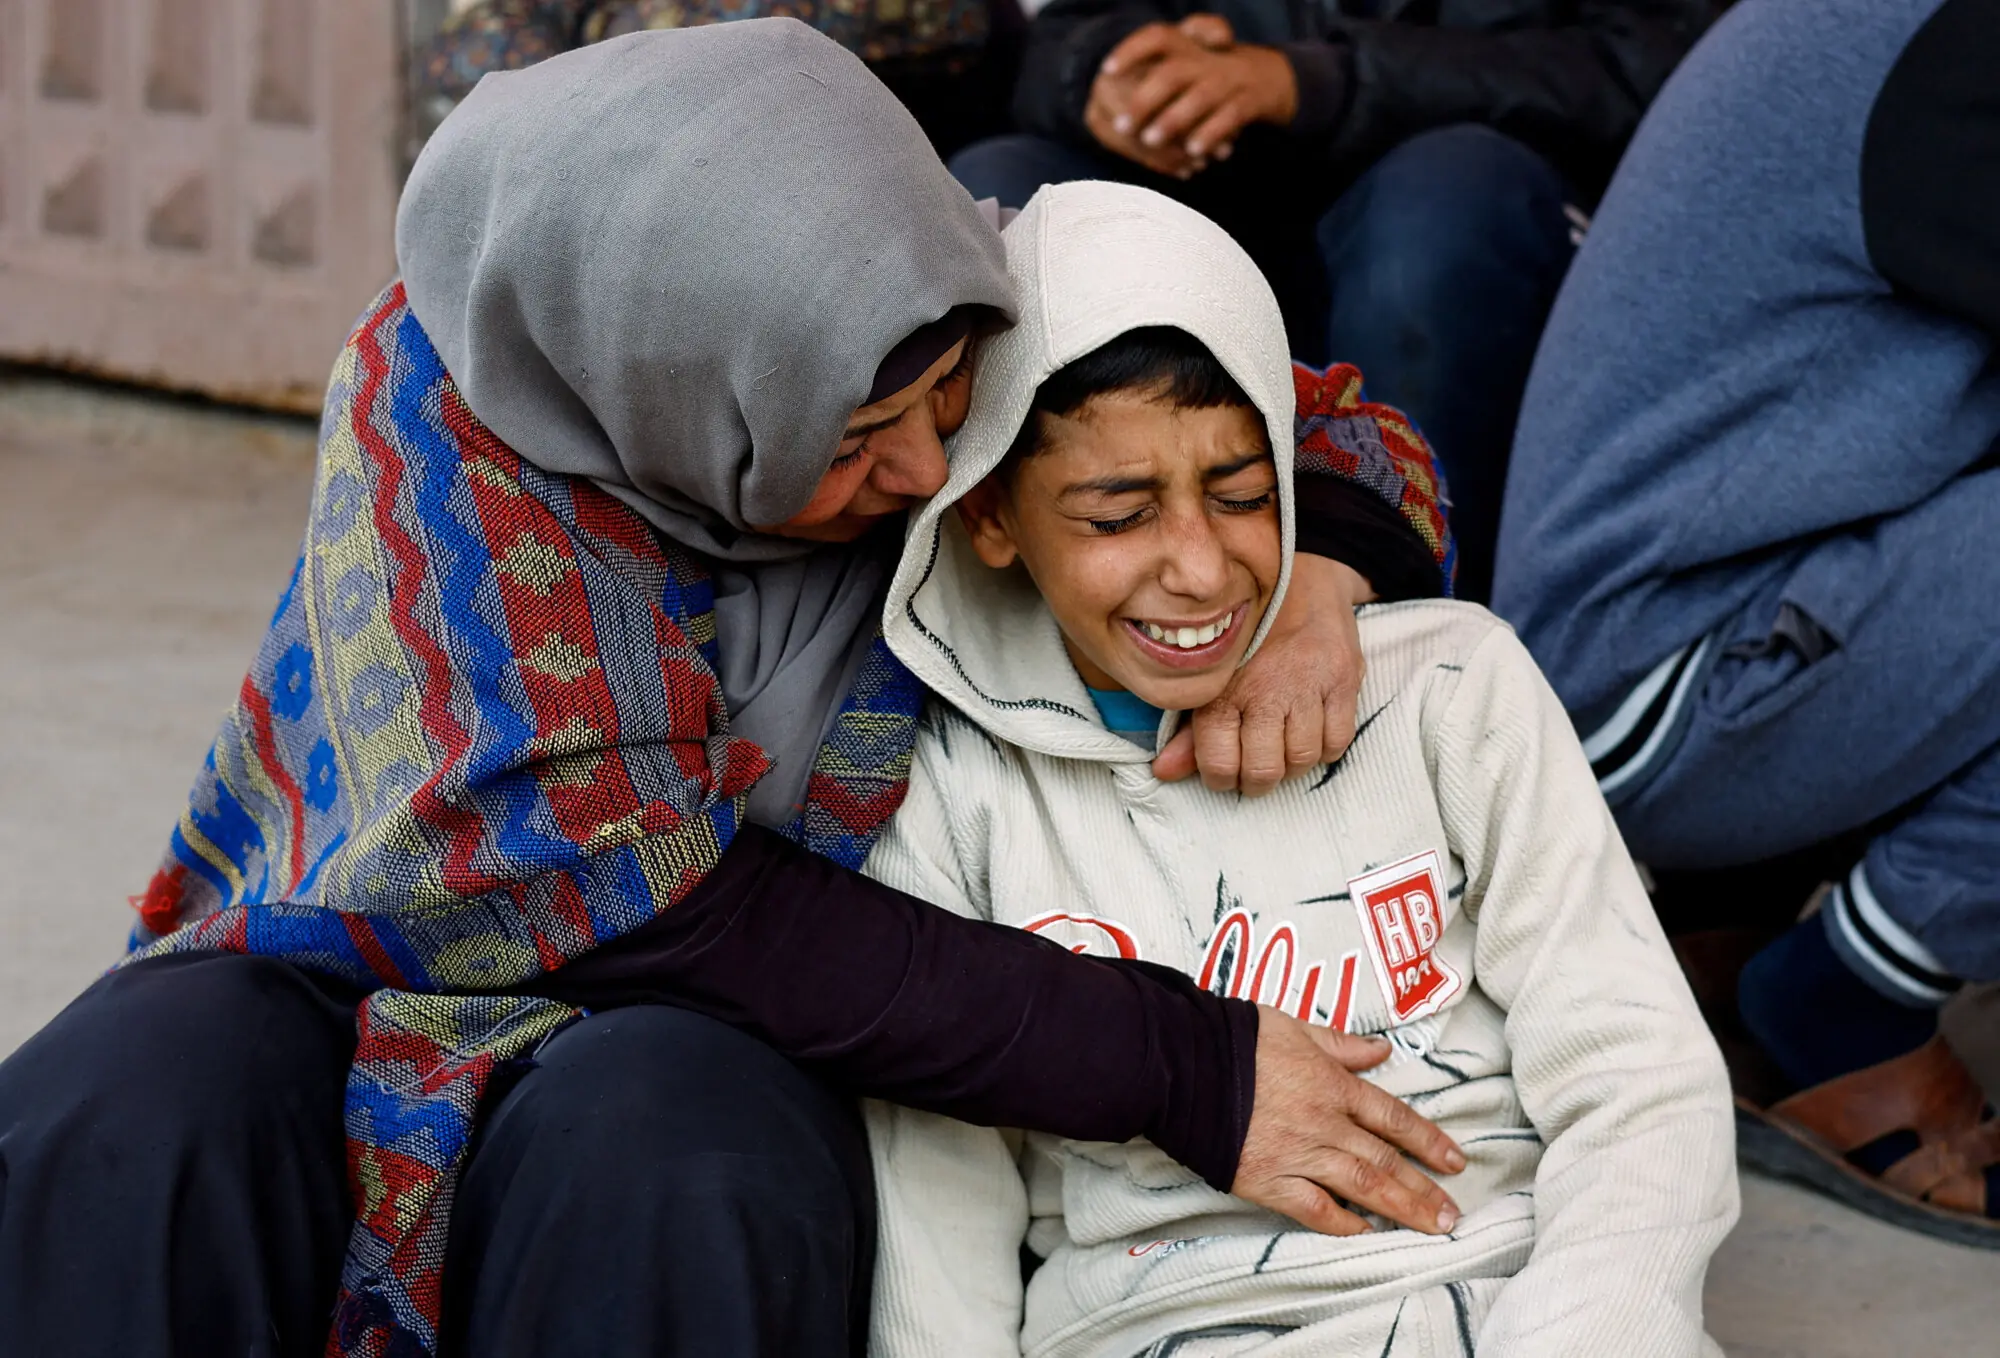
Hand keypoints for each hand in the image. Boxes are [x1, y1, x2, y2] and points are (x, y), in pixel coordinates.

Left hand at [1088, 18, 1298, 172]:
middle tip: (1122, 126)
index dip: (1131, 50)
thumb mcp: (1189, 65)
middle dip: (1144, 100)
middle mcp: (1207, 60)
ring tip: (1150, 140)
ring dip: (1174, 120)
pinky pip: (1231, 115)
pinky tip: (1194, 152)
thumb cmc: (1215, 75)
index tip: (1107, 70)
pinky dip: (1212, 133)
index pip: (1157, 37)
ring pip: (1201, 96)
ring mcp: (1230, 79)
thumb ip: (1152, 79)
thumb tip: (1112, 104)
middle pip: (1172, 73)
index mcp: (1188, 47)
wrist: (1272, 78)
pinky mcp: (1250, 100)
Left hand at [1158, 554, 1375, 794]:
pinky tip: (1311, 731)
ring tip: (1283, 746)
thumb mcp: (1212, 677)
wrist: (1301, 579)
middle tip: (1256, 768)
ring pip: (1303, 758)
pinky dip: (1325, 747)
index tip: (1226, 772)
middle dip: (1257, 781)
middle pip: (1264, 769)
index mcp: (1224, 687)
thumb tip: (1164, 773)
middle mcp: (1265, 688)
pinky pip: (1338, 741)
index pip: (1219, 762)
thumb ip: (1190, 731)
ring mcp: (1307, 684)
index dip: (1221, 779)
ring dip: (1292, 764)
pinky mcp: (1343, 680)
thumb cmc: (1248, 636)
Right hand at [1233, 1008, 1464, 1234]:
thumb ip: (1340, 1044)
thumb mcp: (1294, 1027)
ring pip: (1361, 1186)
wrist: (1182, 1064)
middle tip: (1454, 1214)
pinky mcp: (1267, 1180)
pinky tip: (1365, 1233)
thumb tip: (1380, 1051)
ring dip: (1401, 1208)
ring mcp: (1298, 1154)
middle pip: (1385, 1159)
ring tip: (1431, 1229)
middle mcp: (1324, 1123)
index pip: (1393, 1117)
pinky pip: (1313, 1208)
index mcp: (1333, 1085)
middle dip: (1424, 1189)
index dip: (1429, 1141)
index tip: (1456, 1162)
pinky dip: (1341, 1223)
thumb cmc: (1235, 1038)